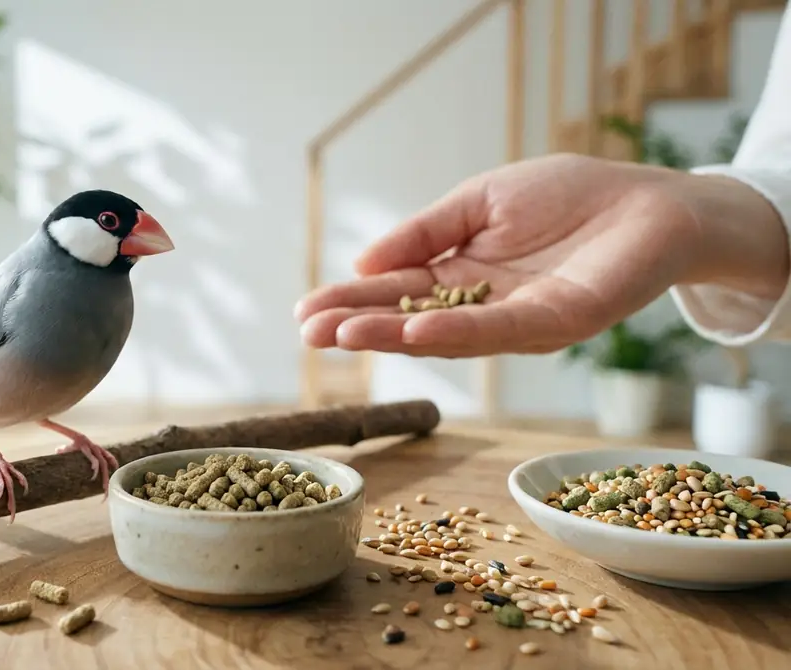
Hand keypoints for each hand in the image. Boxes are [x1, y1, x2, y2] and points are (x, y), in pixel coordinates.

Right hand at [294, 153, 787, 357]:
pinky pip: (499, 330)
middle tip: (309, 334)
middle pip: (409, 320)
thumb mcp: (478, 201)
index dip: (349, 299)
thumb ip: (424, 232)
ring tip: (345, 333)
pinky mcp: (556, 322)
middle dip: (358, 326)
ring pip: (445, 333)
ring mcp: (516, 321)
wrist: (651, 202)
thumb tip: (364, 262)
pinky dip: (456, 332)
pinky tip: (417, 330)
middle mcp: (480, 307)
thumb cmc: (570, 197)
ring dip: (394, 335)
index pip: (393, 291)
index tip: (305, 312)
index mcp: (459, 276)